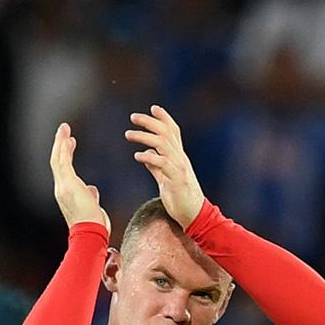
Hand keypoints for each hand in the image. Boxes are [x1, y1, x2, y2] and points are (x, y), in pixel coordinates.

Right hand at [49, 124, 108, 233]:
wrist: (90, 234)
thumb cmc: (94, 226)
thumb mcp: (93, 208)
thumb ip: (91, 197)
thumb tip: (92, 189)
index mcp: (66, 194)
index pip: (63, 171)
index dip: (65, 156)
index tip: (69, 145)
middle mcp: (60, 189)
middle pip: (56, 162)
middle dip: (59, 146)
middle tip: (64, 131)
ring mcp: (62, 186)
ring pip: (57, 159)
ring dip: (60, 142)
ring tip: (64, 128)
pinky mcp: (68, 184)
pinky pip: (63, 162)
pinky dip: (64, 148)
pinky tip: (68, 137)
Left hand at [126, 106, 205, 227]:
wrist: (195, 216)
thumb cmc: (181, 199)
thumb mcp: (166, 179)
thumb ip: (156, 167)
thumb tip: (146, 156)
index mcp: (179, 158)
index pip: (174, 132)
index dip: (164, 118)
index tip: (153, 108)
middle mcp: (181, 159)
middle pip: (166, 133)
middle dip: (149, 122)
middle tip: (133, 117)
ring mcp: (180, 168)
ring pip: (163, 144)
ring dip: (144, 137)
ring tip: (128, 134)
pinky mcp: (177, 180)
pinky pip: (162, 163)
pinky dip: (149, 157)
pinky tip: (138, 156)